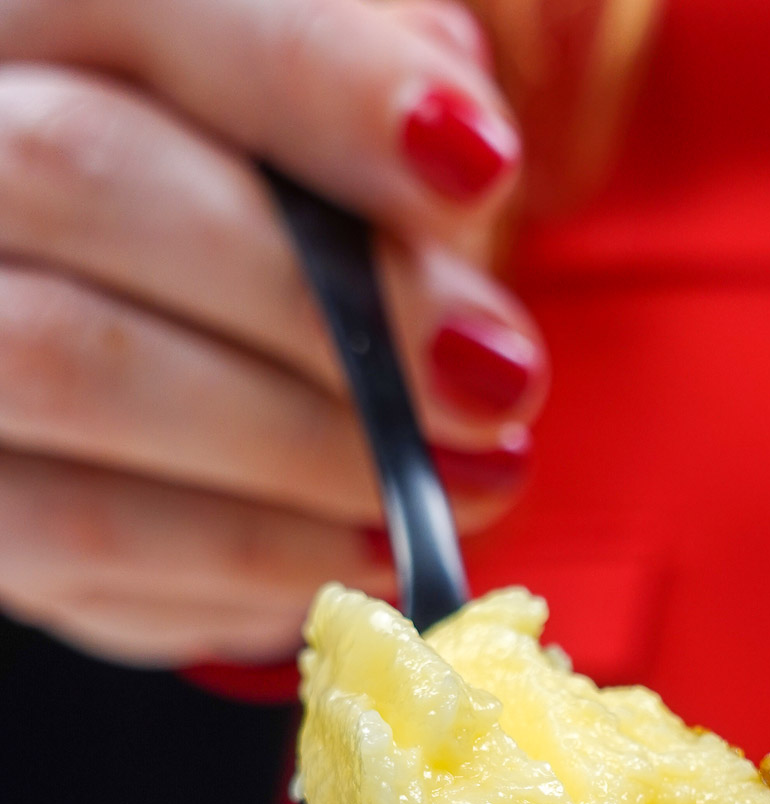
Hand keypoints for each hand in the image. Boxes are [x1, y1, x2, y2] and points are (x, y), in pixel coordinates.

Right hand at [0, 0, 546, 664]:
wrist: (143, 333)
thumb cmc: (249, 207)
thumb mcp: (308, 122)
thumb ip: (361, 99)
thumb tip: (455, 165)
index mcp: (32, 11)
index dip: (315, 78)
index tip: (482, 165)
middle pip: (83, 170)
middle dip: (316, 293)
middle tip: (495, 378)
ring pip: (71, 360)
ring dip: (300, 446)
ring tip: (460, 488)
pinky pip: (78, 536)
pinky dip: (252, 556)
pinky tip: (371, 554)